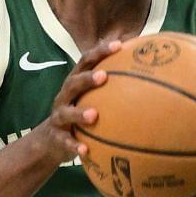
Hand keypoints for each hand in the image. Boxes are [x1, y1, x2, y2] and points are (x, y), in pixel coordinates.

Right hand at [32, 40, 120, 165]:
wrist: (50, 141)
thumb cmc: (79, 113)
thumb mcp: (90, 97)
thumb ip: (111, 85)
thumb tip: (146, 72)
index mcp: (75, 83)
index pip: (85, 61)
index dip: (100, 52)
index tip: (119, 45)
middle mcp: (65, 96)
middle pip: (73, 83)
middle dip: (87, 78)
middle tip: (103, 76)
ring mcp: (58, 117)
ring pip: (66, 112)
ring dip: (79, 113)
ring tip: (93, 115)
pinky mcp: (56, 137)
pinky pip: (64, 141)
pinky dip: (74, 146)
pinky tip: (85, 151)